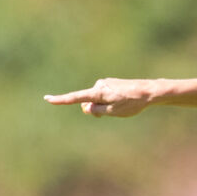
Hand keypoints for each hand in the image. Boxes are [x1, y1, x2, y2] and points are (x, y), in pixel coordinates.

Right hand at [43, 78, 158, 117]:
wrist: (149, 91)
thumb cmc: (132, 103)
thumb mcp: (112, 112)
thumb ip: (96, 111)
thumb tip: (86, 107)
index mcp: (97, 92)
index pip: (75, 98)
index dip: (61, 100)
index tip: (47, 99)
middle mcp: (99, 85)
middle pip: (88, 102)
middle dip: (95, 110)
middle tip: (113, 112)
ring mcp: (105, 83)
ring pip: (97, 100)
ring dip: (104, 106)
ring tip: (122, 105)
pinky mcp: (110, 84)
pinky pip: (103, 96)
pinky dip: (108, 101)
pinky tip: (123, 101)